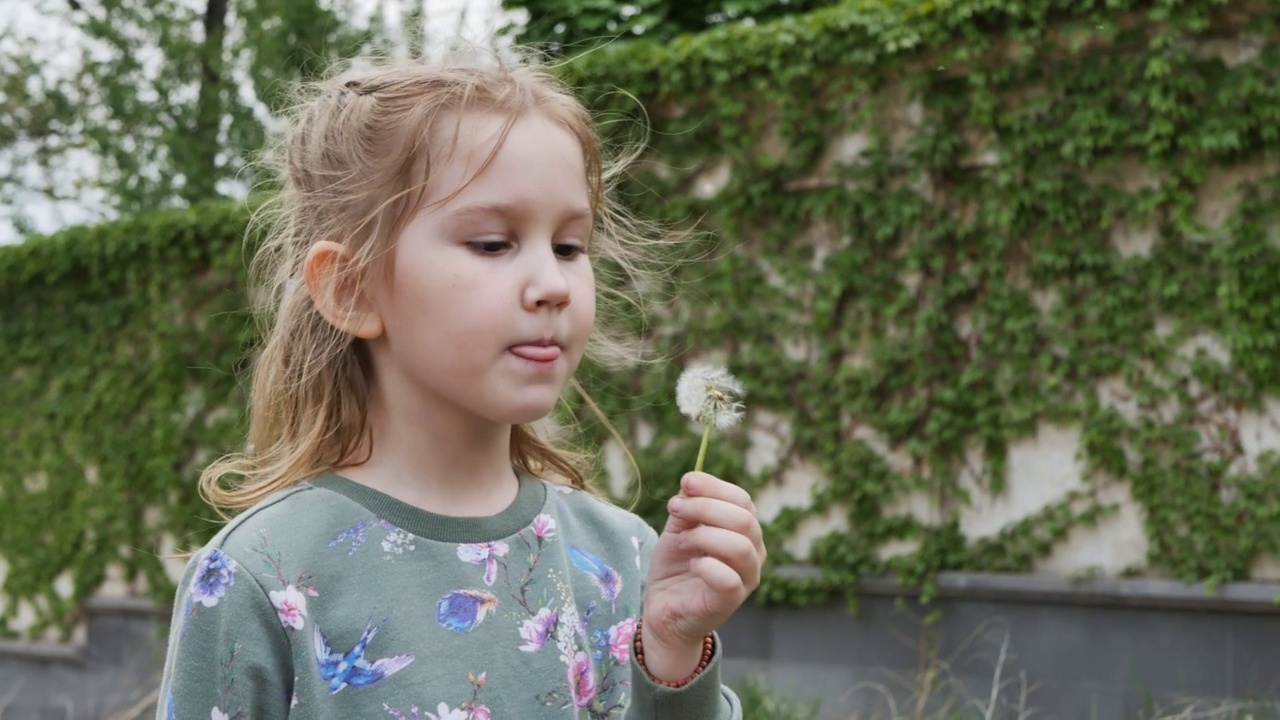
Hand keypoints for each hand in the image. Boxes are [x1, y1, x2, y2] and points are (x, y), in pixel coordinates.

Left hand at [640, 472, 765, 680]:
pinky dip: (706, 565)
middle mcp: (754, 552)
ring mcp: (747, 578)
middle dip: (706, 507)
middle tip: (675, 509)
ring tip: (681, 540)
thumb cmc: (676, 566)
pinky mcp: (732, 601)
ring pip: (740, 546)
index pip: (742, 499)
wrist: (664, 607)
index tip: (686, 482)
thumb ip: (688, 506)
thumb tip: (690, 481)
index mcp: (745, 530)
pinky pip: (729, 579)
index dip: (714, 487)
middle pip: (744, 519)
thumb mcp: (679, 528)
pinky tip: (691, 563)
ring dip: (704, 535)